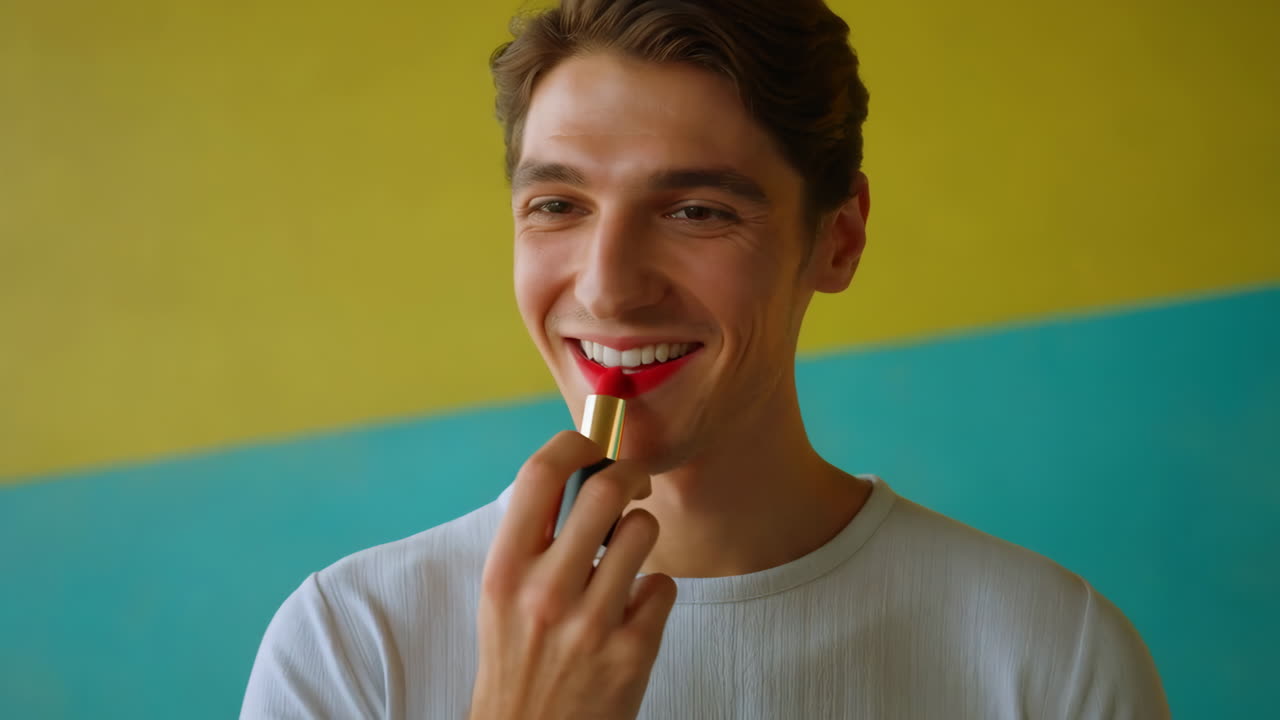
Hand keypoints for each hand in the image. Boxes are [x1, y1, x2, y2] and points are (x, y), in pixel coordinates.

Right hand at [469, 431, 677, 719]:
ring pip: (643, 532)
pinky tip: (633, 613)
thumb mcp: (502, 599)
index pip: (538, 475)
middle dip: (630, 475)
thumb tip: (578, 473)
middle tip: (634, 484)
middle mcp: (545, 592)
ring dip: (642, 536)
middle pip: (605, 490)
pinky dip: (654, 593)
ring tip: (628, 559)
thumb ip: (532, 542)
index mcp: (504, 571)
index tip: (592, 443)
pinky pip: (664, 586)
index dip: (574, 443)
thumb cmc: (517, 663)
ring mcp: (591, 624)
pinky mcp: (632, 652)